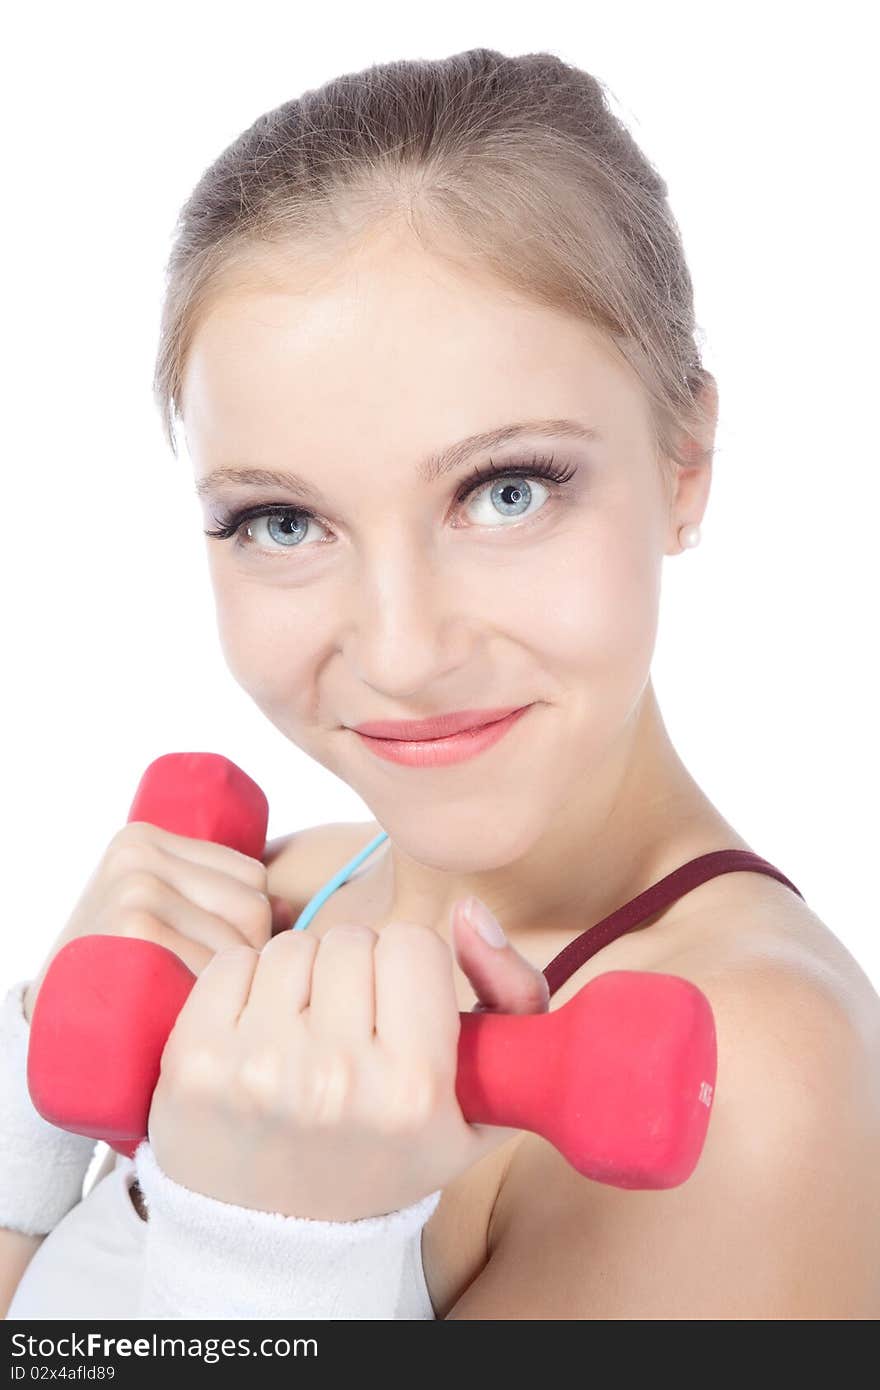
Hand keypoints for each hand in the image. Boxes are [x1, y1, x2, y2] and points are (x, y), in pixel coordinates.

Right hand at [22, 822, 292, 1024]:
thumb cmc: (113, 970)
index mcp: (146, 839)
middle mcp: (138, 854)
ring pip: (239, 941)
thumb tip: (292, 910)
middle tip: (222, 996)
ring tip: (210, 1011)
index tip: (225, 961)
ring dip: (239, 987)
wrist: (49, 1020)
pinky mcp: (131, 928)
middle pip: (252, 904)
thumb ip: (210, 901)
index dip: (255, 925)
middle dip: (251, 958)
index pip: (252, 875)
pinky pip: (214, 964)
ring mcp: (134, 888)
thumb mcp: (153, 916)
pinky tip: (199, 1017)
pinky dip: (217, 998)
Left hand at [145, 900, 550, 1220]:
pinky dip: (245, 985)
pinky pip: (230, 961)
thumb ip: (515, 997)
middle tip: (346, 1030)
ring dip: (299, 977)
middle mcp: (333, 1079)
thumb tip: (467, 910)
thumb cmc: (385, 1157)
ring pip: (291, 945)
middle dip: (352, 973)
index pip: (413, 943)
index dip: (407, 971)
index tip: (396, 1013)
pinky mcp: (192, 1060)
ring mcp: (256, 1067)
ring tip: (301, 1035)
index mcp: (412, 1089)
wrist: (276, 1239)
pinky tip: (255, 1036)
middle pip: (350, 939)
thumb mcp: (482, 1105)